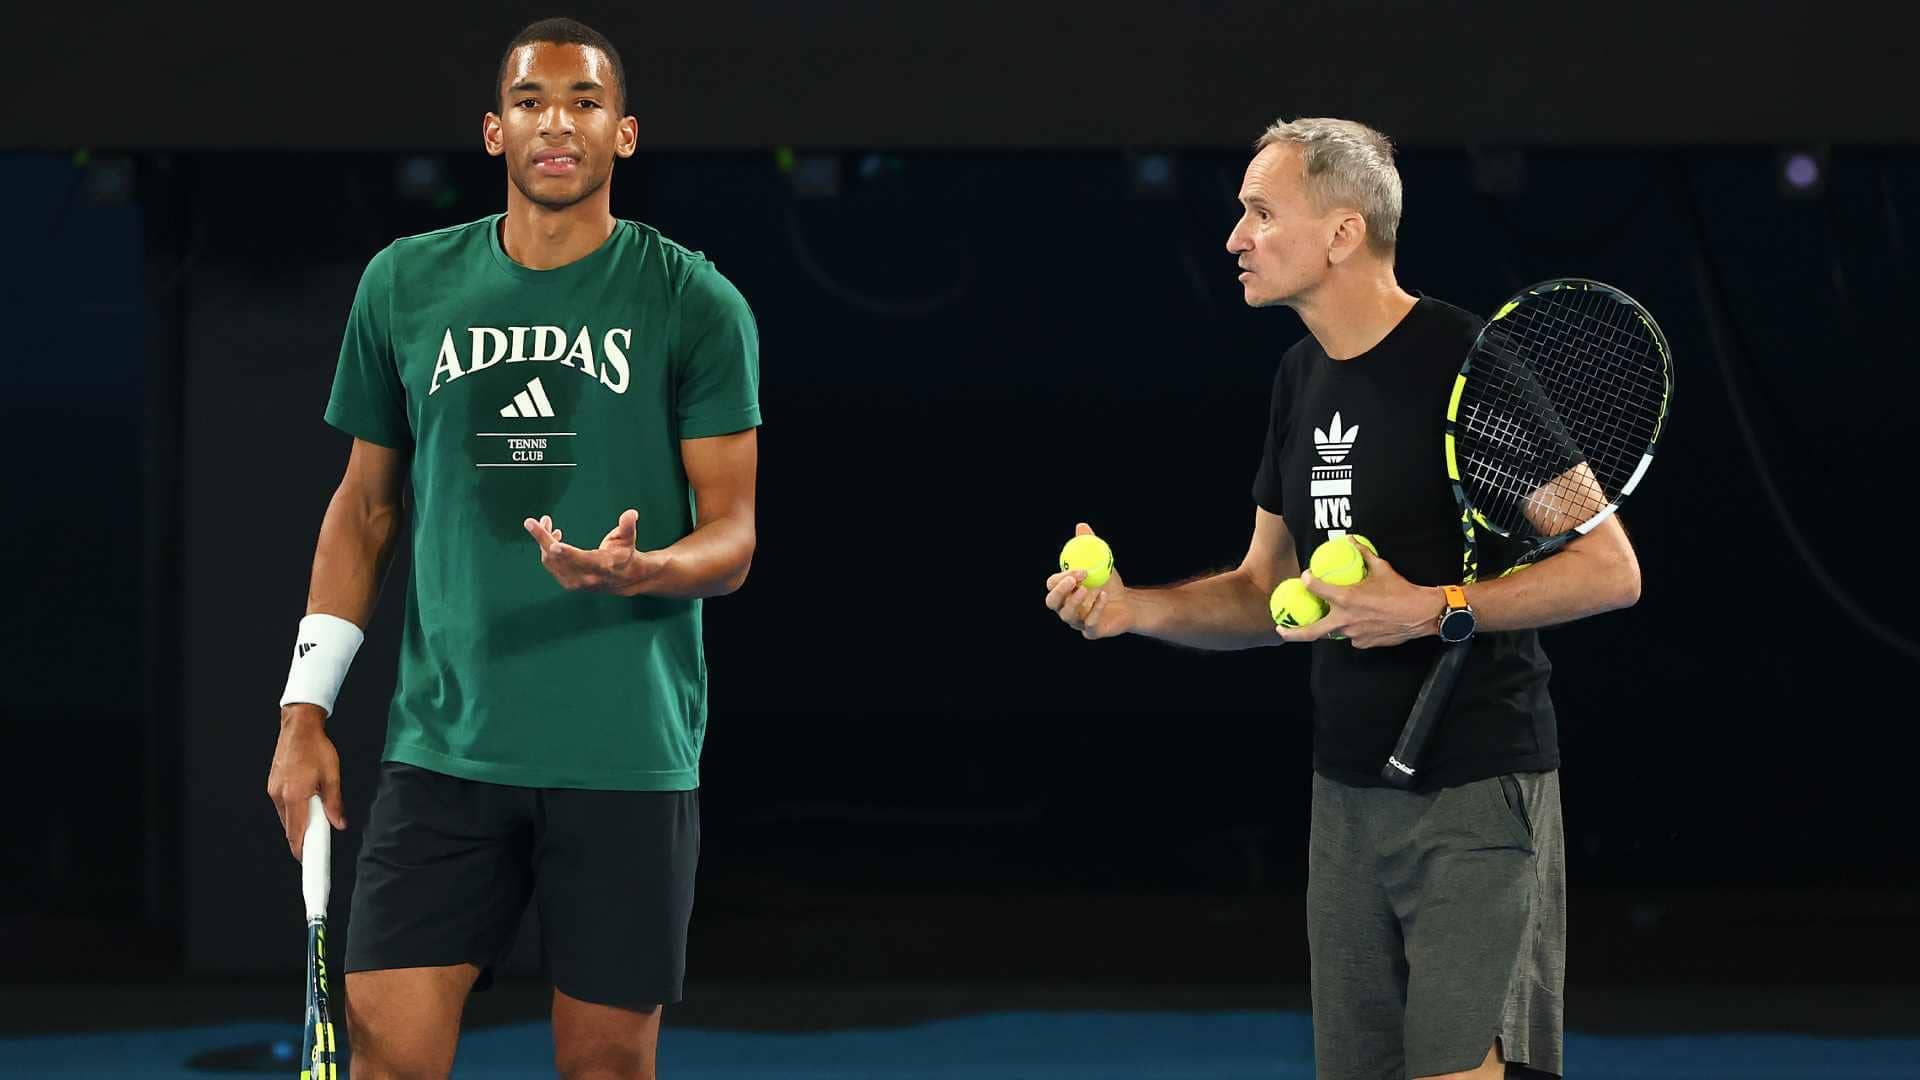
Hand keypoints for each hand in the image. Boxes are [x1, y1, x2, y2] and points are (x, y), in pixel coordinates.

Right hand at [266, 705, 345, 859]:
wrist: (299, 727)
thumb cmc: (317, 748)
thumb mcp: (332, 776)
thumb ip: (335, 803)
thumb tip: (339, 824)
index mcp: (295, 796)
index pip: (296, 832)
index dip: (301, 850)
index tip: (308, 861)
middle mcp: (279, 795)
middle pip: (289, 828)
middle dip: (301, 839)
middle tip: (316, 845)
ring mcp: (273, 790)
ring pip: (285, 818)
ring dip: (298, 824)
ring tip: (315, 821)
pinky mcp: (272, 785)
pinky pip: (282, 806)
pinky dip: (293, 812)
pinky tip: (305, 807)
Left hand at [523, 510, 671, 595]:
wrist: (623, 579)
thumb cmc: (625, 554)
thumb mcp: (628, 539)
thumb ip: (627, 526)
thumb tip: (632, 513)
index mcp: (602, 566)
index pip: (582, 560)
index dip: (567, 553)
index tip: (554, 545)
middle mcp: (586, 578)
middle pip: (558, 559)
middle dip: (543, 539)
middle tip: (531, 522)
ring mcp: (574, 582)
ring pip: (550, 562)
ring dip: (543, 541)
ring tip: (545, 522)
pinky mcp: (566, 582)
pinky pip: (551, 565)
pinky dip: (546, 550)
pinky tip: (552, 536)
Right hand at [1044, 522, 1133, 639]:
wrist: (1128, 603)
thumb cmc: (1108, 583)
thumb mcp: (1100, 562)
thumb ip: (1089, 546)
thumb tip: (1081, 526)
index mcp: (1063, 591)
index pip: (1052, 585)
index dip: (1061, 577)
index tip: (1077, 568)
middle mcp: (1065, 608)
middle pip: (1052, 602)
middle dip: (1060, 591)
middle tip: (1074, 580)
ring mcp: (1077, 622)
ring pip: (1067, 615)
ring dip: (1075, 602)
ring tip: (1088, 589)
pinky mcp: (1091, 632)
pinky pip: (1089, 624)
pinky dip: (1096, 610)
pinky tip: (1104, 596)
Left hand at [1276, 543, 1444, 648]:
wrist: (1422, 614)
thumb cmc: (1401, 590)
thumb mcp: (1382, 567)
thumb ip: (1363, 554)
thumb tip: (1352, 540)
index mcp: (1346, 598)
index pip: (1316, 588)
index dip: (1308, 581)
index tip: (1306, 577)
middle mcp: (1345, 619)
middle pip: (1311, 631)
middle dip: (1293, 632)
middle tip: (1281, 629)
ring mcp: (1354, 634)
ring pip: (1334, 633)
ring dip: (1328, 627)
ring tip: (1322, 622)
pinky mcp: (1364, 643)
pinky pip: (1351, 637)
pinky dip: (1350, 629)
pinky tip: (1357, 622)